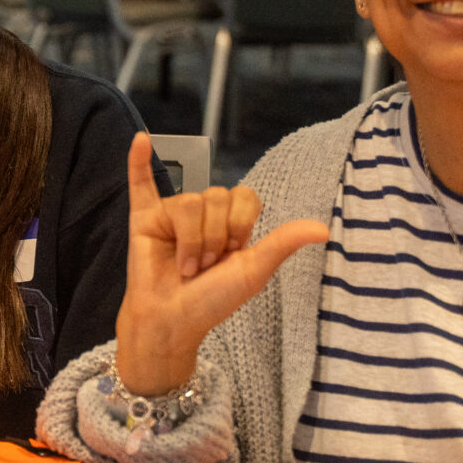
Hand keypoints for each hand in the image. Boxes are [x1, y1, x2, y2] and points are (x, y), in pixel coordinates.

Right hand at [114, 133, 326, 393]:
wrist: (172, 322)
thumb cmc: (211, 301)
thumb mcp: (253, 271)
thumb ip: (282, 242)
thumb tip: (324, 228)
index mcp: (230, 223)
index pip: (244, 196)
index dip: (241, 223)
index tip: (232, 253)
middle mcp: (202, 214)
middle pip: (217, 197)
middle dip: (215, 236)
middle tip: (204, 266)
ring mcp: (172, 214)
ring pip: (189, 202)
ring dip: (191, 240)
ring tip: (184, 266)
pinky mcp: (144, 219)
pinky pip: (141, 184)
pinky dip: (138, 161)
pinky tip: (141, 140)